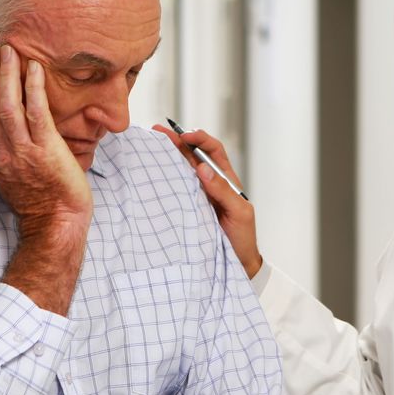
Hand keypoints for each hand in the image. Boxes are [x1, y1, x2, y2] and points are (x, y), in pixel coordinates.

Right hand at [0, 43, 92, 313]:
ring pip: (7, 106)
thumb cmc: (44, 199)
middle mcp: (4, 152)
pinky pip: (36, 115)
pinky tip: (36, 69)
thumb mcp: (18, 172)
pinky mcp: (45, 152)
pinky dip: (33, 89)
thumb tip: (16, 125)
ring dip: (8, 74)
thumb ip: (13, 148)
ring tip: (11, 49)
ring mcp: (23, 152)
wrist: (57, 225)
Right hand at [152, 124, 261, 278]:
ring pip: (182, 169)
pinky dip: (165, 177)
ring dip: (169, 155)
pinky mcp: (187, 208)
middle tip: (158, 131)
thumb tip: (202, 167)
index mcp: (225, 180)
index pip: (213, 150)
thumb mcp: (238, 212)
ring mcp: (197, 195)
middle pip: (193, 155)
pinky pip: (176, 188)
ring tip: (151, 143)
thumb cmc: (242, 237)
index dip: (200, 139)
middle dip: (177, 140)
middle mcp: (210, 183)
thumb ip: (222, 190)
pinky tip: (152, 170)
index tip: (185, 137)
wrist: (237, 264)